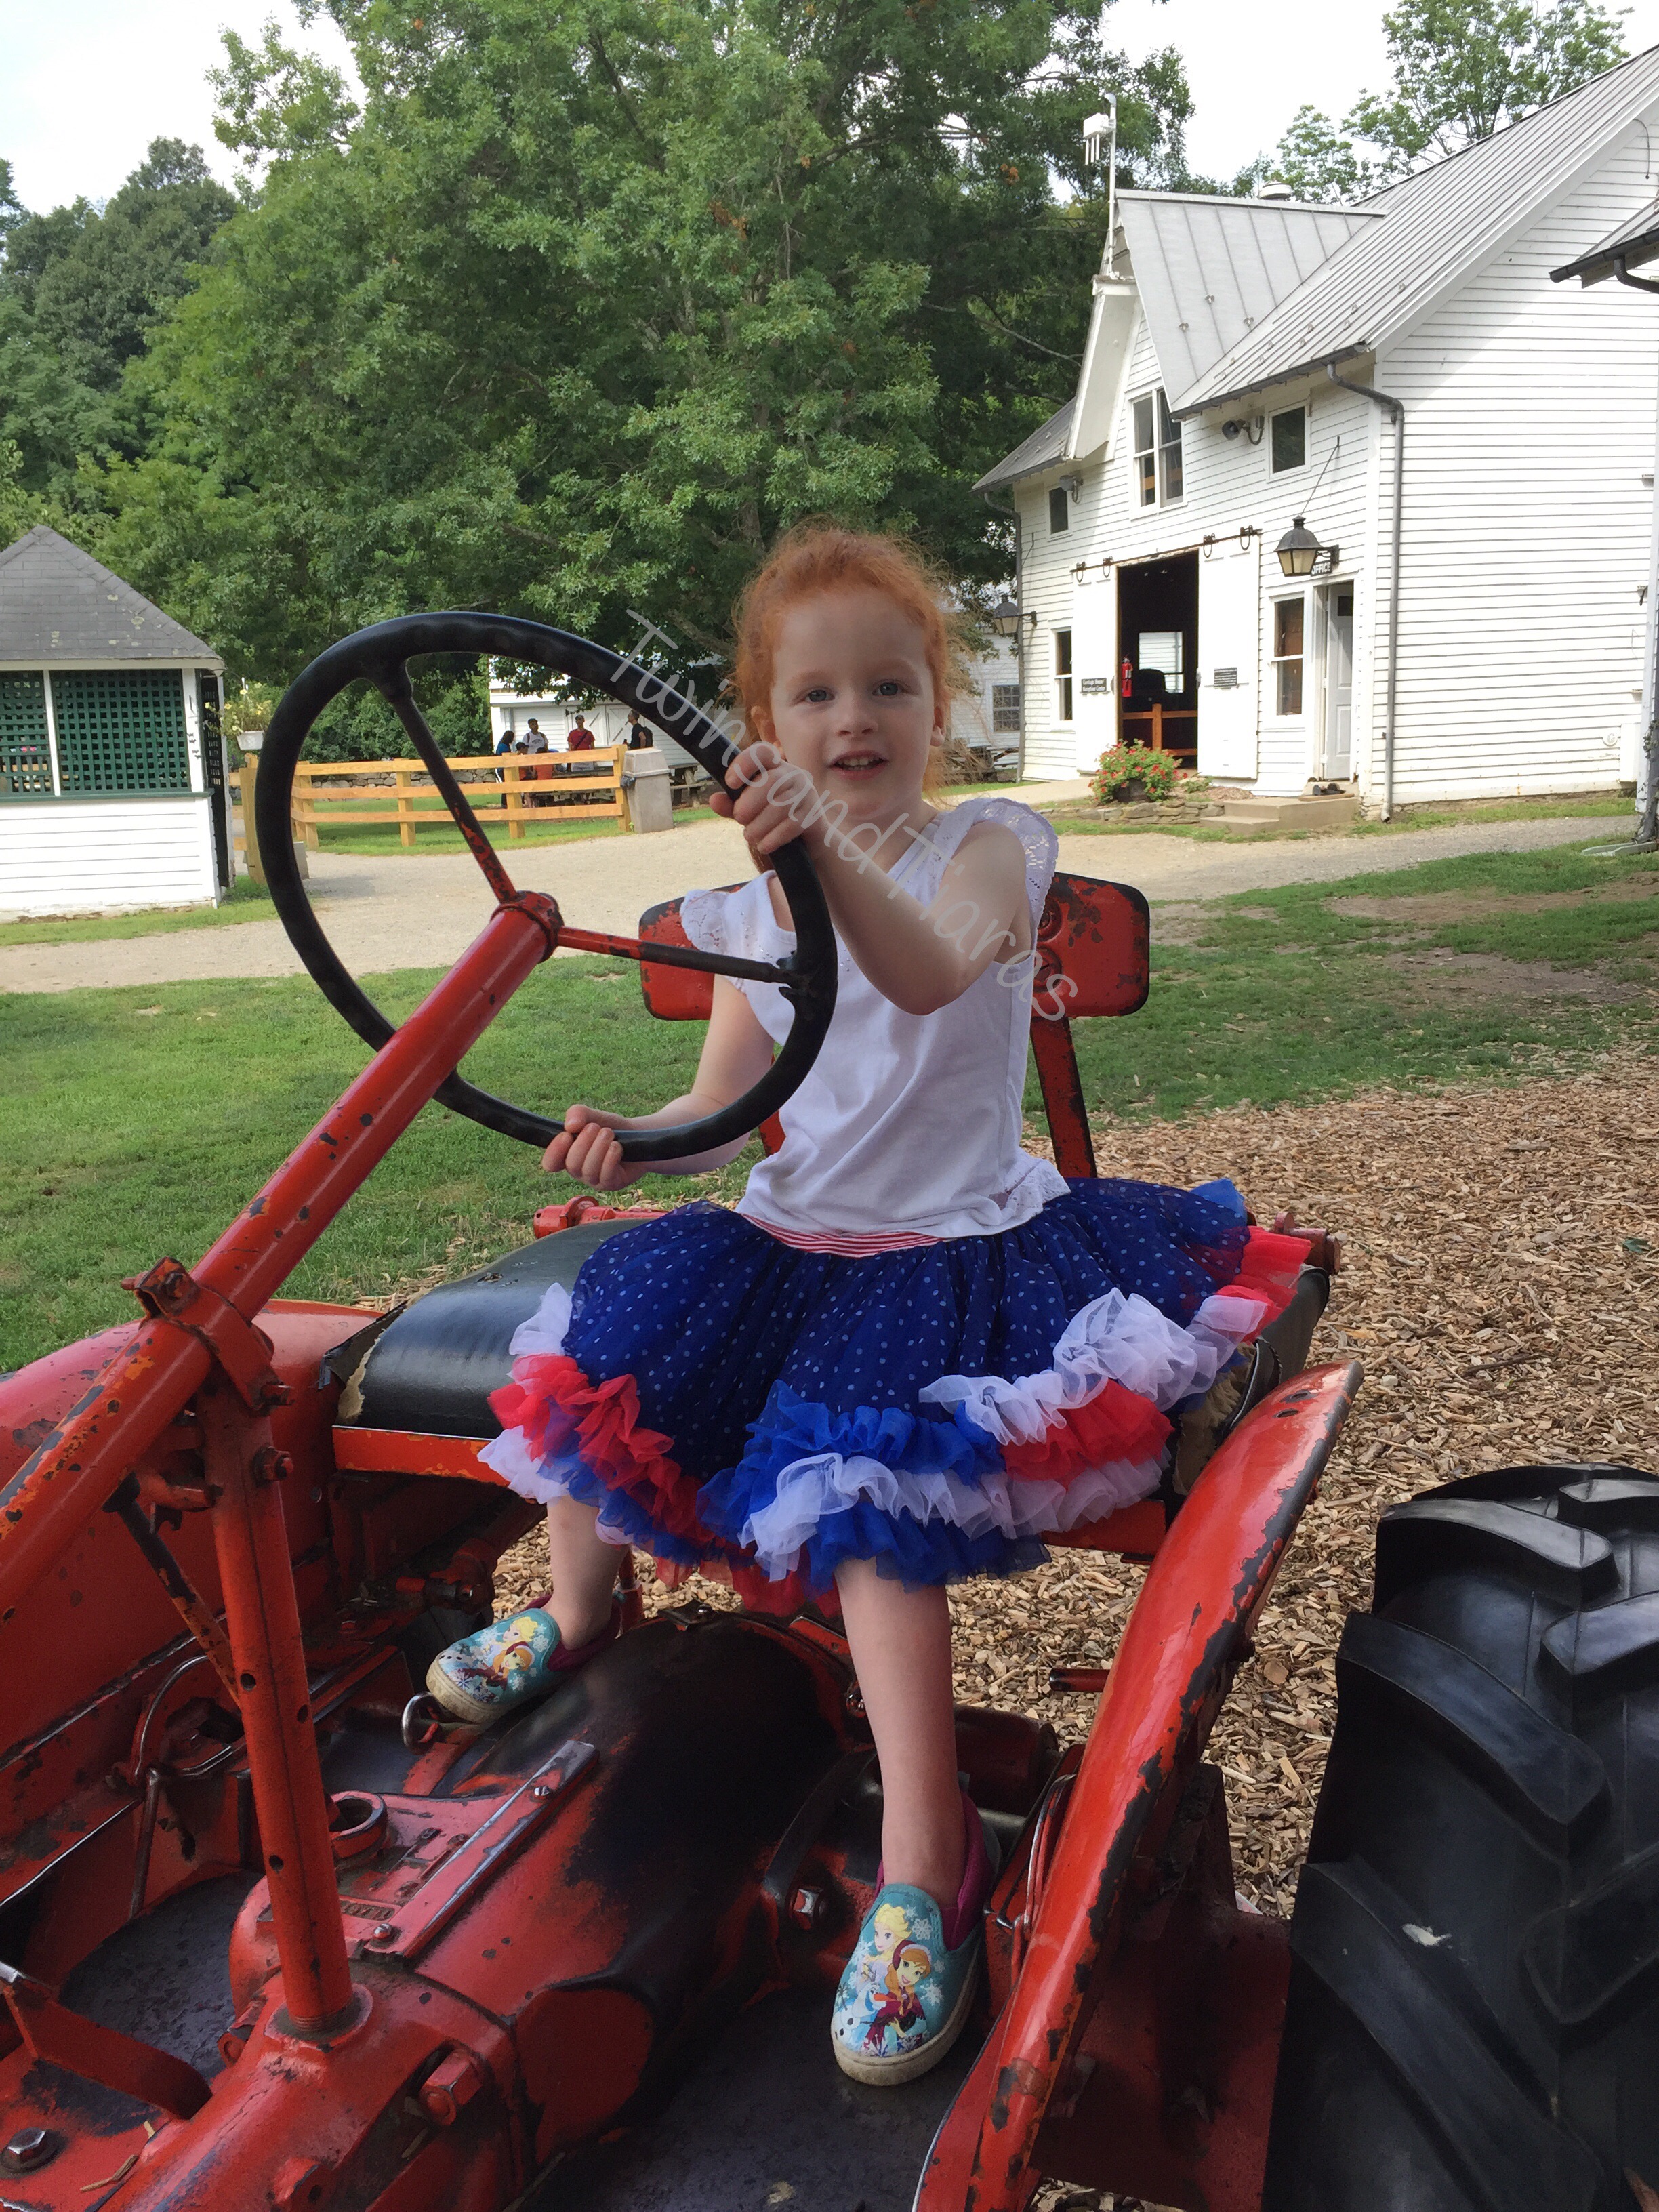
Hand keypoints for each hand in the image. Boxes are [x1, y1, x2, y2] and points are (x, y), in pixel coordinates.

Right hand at [541, 1103, 647, 1191]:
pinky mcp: (611, 1183)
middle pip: (571, 1164)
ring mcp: (595, 1179)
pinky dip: (610, 1157)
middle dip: (584, 1142)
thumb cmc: (611, 1127)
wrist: (638, 1135)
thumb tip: (570, 1125)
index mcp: (568, 1155)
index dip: (554, 1151)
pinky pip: (605, 1176)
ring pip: (588, 1170)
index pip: (550, 1162)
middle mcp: (579, 1170)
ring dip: (599, 1147)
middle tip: (596, 1127)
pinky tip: (616, 1146)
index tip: (567, 1134)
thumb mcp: (593, 1115)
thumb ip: (578, 1113)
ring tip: (609, 1133)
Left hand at [710, 742, 821, 859]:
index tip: (730, 783)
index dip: (745, 763)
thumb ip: (732, 805)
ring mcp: (807, 794)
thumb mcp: (750, 811)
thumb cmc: (774, 819)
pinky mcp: (814, 815)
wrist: (809, 842)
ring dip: (760, 824)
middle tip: (739, 818)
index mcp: (775, 767)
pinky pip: (792, 824)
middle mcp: (794, 775)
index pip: (762, 752)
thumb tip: (714, 800)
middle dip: (750, 801)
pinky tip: (764, 846)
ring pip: (781, 805)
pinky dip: (774, 837)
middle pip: (771, 781)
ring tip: (750, 836)